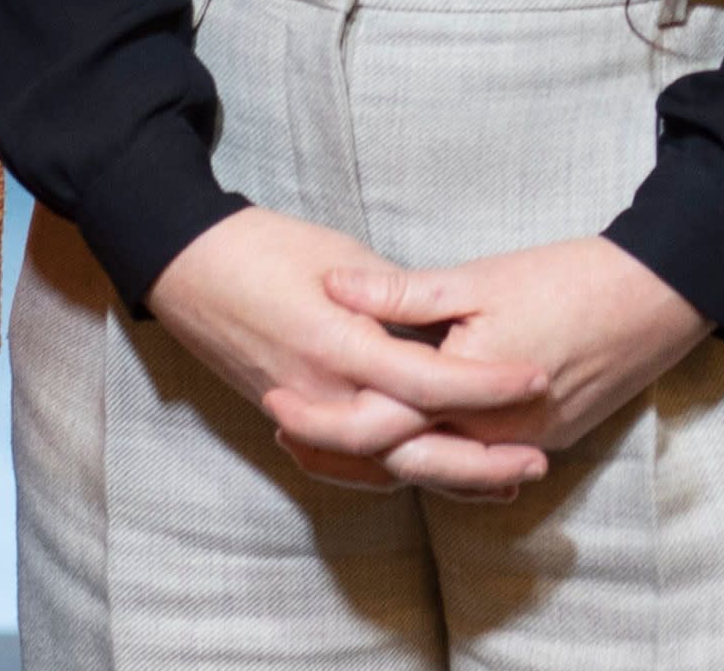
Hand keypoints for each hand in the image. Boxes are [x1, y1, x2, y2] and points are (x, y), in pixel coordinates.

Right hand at [146, 207, 553, 495]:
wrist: (186, 266)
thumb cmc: (263, 247)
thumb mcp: (342, 257)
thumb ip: (397, 299)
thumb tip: (446, 325)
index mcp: (340, 344)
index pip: (430, 380)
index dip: (488, 384)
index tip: (537, 378)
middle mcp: (323, 392)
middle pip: (412, 448)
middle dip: (478, 463)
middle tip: (535, 459)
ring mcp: (305, 414)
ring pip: (383, 468)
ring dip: (444, 476)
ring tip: (503, 476)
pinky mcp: (291, 420)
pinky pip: (347, 467)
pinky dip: (392, 474)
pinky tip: (430, 471)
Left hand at [313, 236, 710, 501]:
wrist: (654, 300)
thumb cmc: (569, 280)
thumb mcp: (478, 278)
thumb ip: (402, 292)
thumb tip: (334, 287)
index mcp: (466, 398)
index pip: (376, 424)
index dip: (321, 417)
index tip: (276, 396)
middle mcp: (488, 439)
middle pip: (396, 460)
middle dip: (337, 451)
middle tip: (284, 429)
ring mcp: (517, 448)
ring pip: (433, 471)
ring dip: (377, 461)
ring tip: (324, 443)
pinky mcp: (539, 442)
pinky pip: (469, 466)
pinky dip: (428, 458)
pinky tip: (399, 442)